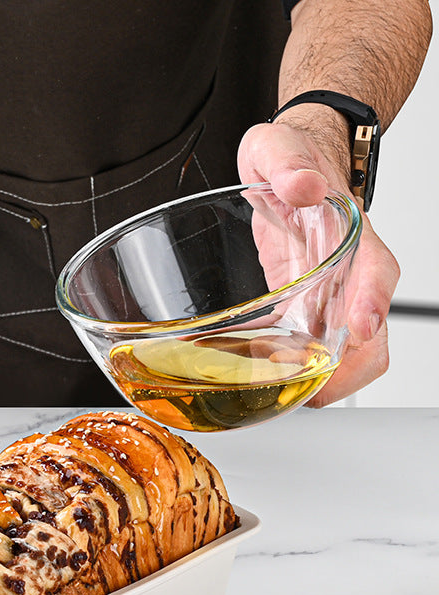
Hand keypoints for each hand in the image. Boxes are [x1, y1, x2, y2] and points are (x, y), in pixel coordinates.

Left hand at [238, 117, 398, 405]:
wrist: (289, 163)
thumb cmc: (287, 155)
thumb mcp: (275, 147)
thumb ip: (286, 162)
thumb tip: (302, 185)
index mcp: (348, 230)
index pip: (375, 270)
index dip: (372, 301)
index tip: (362, 328)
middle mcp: (346, 269)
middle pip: (372, 329)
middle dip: (351, 368)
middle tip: (315, 393)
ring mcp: (328, 292)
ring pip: (347, 349)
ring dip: (325, 378)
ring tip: (288, 397)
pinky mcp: (304, 305)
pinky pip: (311, 346)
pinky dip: (297, 367)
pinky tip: (269, 378)